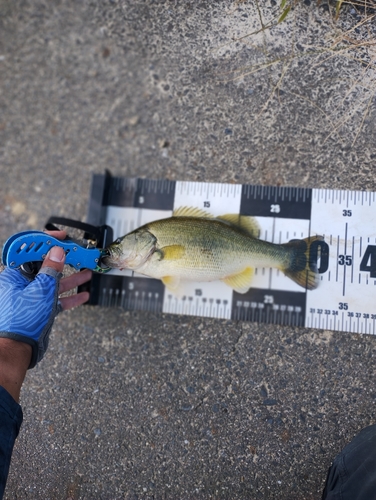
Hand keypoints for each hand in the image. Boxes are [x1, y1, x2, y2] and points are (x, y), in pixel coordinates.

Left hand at [0, 231, 91, 369]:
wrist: (16, 350)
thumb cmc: (21, 320)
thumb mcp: (41, 289)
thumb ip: (51, 269)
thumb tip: (57, 252)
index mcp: (14, 274)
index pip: (29, 250)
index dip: (45, 241)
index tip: (61, 238)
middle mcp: (21, 284)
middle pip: (44, 266)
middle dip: (63, 260)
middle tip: (78, 255)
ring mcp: (30, 297)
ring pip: (52, 283)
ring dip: (71, 278)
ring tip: (87, 273)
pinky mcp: (38, 310)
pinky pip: (55, 299)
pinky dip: (69, 297)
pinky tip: (82, 295)